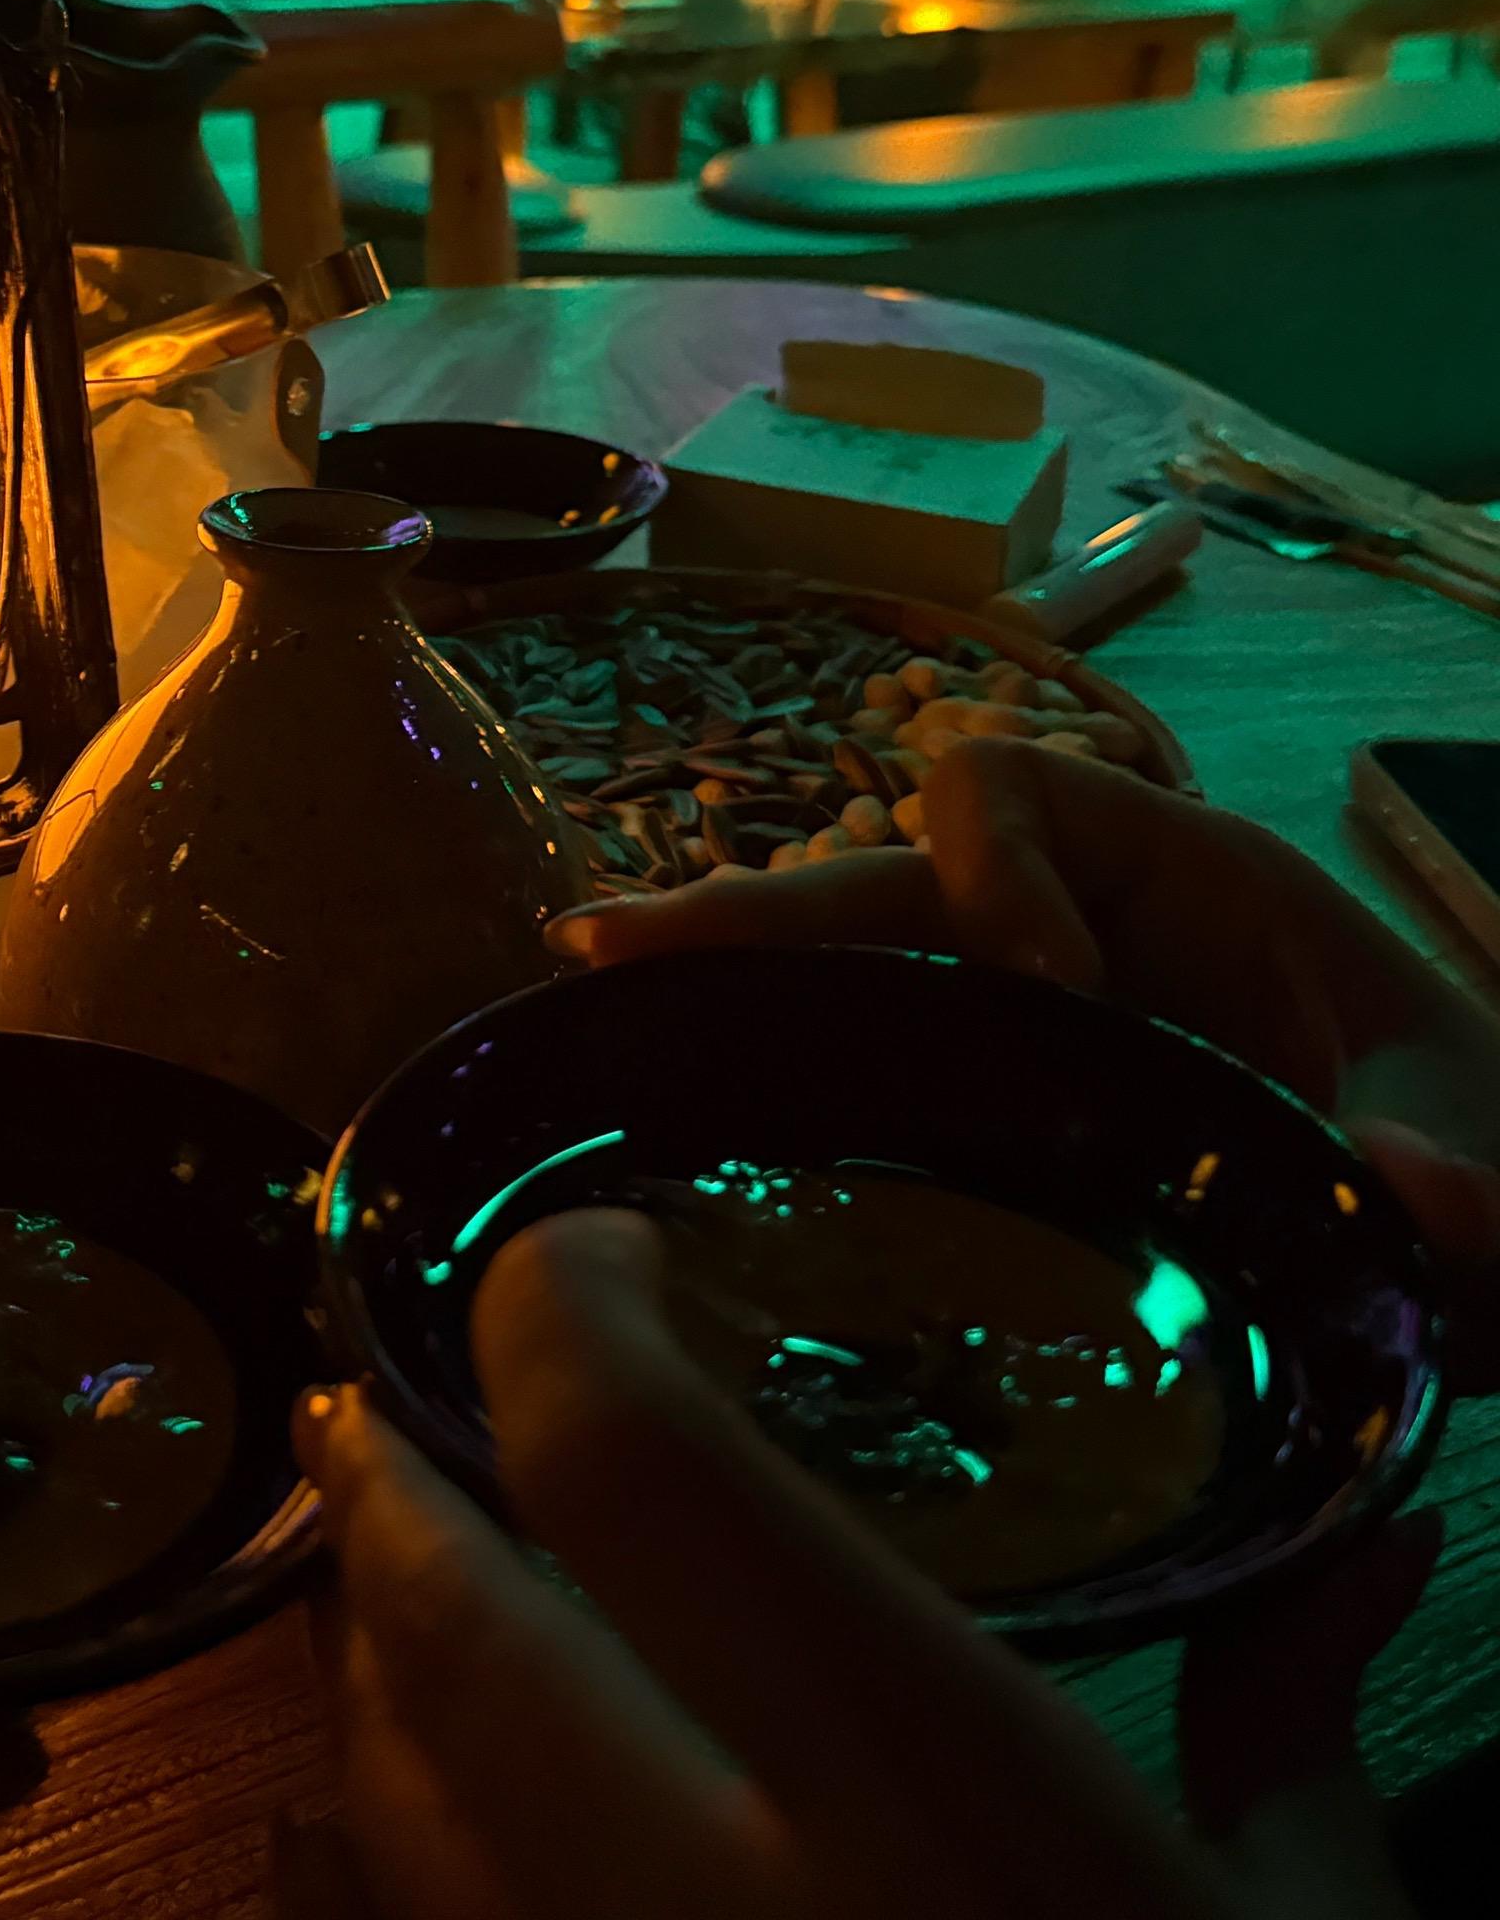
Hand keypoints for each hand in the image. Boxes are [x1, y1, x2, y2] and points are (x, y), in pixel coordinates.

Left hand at [298, 1212, 1236, 1919]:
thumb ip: (1299, 1717)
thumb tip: (1357, 1537)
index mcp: (928, 1799)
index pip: (637, 1461)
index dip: (562, 1310)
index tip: (588, 1254)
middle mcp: (724, 1913)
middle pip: (446, 1625)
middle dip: (389, 1483)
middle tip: (387, 1402)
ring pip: (385, 1807)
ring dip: (371, 1660)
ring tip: (395, 1568)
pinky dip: (399, 1853)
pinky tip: (441, 1802)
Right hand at [548, 740, 1499, 1370]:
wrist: (1480, 1203)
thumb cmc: (1495, 1134)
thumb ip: (1479, 1190)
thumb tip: (1404, 1195)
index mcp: (1193, 883)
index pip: (1022, 792)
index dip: (996, 871)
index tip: (1047, 1000)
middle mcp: (1082, 929)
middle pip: (887, 876)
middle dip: (758, 913)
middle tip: (606, 957)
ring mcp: (1033, 1025)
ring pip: (856, 970)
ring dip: (730, 981)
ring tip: (586, 1008)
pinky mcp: (1007, 1121)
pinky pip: (877, 1068)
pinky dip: (778, 1074)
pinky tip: (672, 1112)